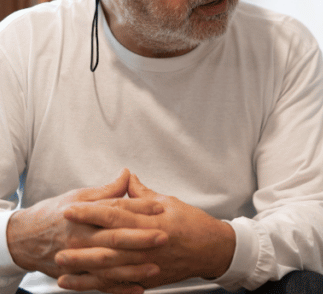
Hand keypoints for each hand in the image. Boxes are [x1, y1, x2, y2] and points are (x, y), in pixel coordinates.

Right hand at [7, 169, 166, 282]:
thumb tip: (127, 174)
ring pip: (108, 265)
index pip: (114, 210)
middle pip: (113, 238)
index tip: (159, 207)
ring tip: (155, 266)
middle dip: (140, 239)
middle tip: (163, 237)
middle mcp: (80, 238)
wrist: (24, 238)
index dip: (138, 208)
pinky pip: (99, 284)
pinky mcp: (76, 274)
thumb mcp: (78, 196)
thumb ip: (107, 190)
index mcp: (82, 216)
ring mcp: (77, 258)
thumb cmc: (53, 214)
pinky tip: (138, 288)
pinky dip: (119, 288)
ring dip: (133, 268)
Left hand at [56, 173, 235, 292]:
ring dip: (85, 267)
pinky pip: (120, 284)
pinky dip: (100, 285)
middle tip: (58, 241)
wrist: (212, 250)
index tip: (71, 209)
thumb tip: (125, 178)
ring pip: (111, 267)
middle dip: (81, 242)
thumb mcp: (170, 202)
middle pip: (109, 244)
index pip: (117, 214)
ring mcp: (148, 263)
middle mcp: (148, 244)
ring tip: (62, 266)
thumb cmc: (193, 224)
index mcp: (153, 221)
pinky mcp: (148, 278)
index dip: (92, 211)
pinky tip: (83, 283)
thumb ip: (143, 194)